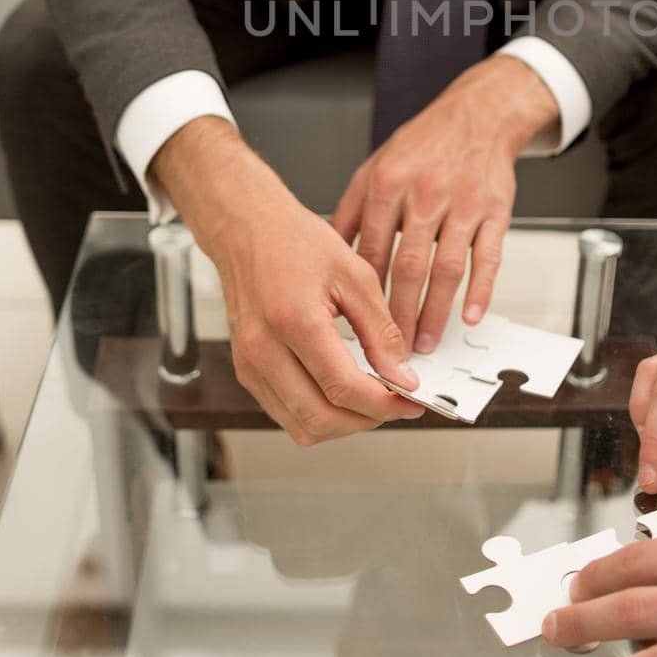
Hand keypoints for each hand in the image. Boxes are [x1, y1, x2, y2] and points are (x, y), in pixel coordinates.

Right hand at [153, 118, 424, 443]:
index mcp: (294, 321)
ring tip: (371, 400)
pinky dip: (318, 414)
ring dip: (343, 424)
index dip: (385, 404)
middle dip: (367, 420)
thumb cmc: (294, 241)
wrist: (248, 229)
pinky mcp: (246, 371)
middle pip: (321, 419)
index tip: (410, 401)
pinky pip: (285, 414)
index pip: (343, 388)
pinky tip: (341, 393)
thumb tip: (402, 374)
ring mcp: (249, 365)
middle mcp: (263, 350)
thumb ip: (381, 330)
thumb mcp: (354, 274)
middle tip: (397, 404)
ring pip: (302, 427)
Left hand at [330, 55, 558, 353]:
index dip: (363, 296)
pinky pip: (488, 257)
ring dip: (436, 312)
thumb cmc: (422, 146)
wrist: (476, 115)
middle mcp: (424, 194)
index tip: (357, 329)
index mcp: (387, 185)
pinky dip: (481, 291)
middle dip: (398, 316)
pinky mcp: (495, 210)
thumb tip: (324, 258)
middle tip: (392, 353)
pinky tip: (470, 317)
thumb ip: (349, 213)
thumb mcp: (374, 169)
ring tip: (426, 344)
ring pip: (447, 268)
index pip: (371, 252)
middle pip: (408, 266)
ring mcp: (463, 203)